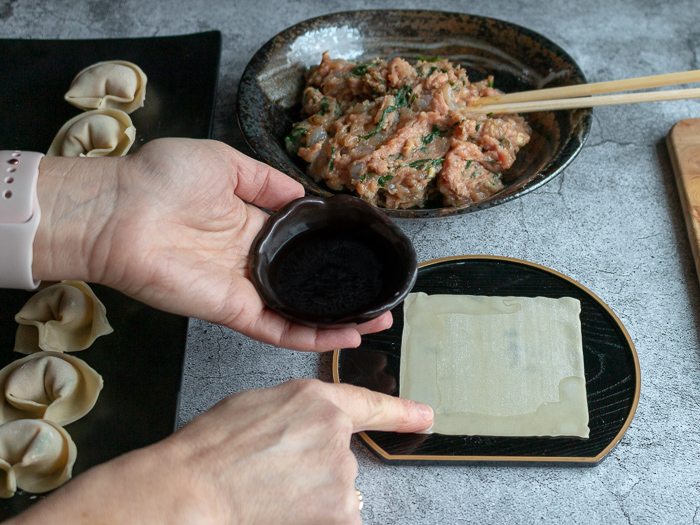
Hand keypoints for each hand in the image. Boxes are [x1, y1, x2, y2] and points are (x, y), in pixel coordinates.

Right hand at [10, 379, 433, 524]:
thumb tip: (310, 429)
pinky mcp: (339, 514)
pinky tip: (281, 510)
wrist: (193, 491)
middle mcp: (337, 436)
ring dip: (314, 498)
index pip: (372, 405)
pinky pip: (334, 517)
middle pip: (342, 459)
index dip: (402, 411)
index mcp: (318, 400)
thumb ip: (299, 412)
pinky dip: (313, 516)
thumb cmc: (212, 448)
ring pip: (337, 494)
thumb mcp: (258, 406)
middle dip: (317, 468)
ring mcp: (341, 478)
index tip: (425, 416)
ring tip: (272, 493)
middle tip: (274, 473)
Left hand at [34, 138, 391, 350]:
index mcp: (249, 225)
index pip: (299, 245)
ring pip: (298, 312)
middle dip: (341, 292)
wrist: (117, 209)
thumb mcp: (224, 162)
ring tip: (375, 320)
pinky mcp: (231, 311)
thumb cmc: (162, 178)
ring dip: (336, 320)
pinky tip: (345, 335)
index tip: (362, 254)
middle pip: (304, 284)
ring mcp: (243, 289)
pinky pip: (277, 328)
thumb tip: (302, 193)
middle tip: (379, 297)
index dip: (330, 252)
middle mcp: (250, 261)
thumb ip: (266, 180)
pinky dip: (311, 335)